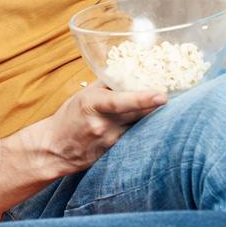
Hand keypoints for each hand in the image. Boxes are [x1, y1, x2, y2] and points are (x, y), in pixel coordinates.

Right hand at [38, 80, 168, 173]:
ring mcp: (108, 142)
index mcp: (93, 103)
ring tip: (163, 112)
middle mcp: (102, 124)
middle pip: (138, 115)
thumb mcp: (85, 94)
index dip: (143, 99)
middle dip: (156, 107)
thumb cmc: (70, 117)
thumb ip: (108, 84)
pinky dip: (142, 132)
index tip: (162, 95)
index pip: (121, 101)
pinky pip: (134, 140)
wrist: (53, 148)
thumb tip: (132, 71)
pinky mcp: (113, 154)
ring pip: (139, 128)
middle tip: (172, 98)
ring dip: (151, 120)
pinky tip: (148, 129)